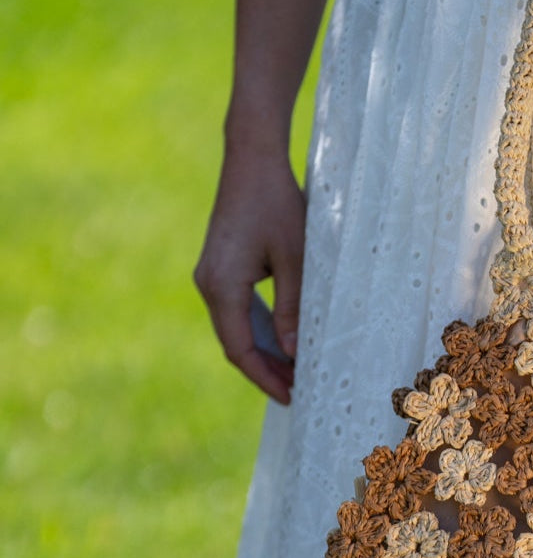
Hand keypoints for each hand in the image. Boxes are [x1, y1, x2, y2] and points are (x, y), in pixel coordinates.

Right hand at [193, 141, 305, 404]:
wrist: (252, 160)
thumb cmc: (278, 204)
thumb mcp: (295, 259)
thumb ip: (293, 307)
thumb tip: (294, 352)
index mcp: (221, 285)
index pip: (239, 348)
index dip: (265, 377)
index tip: (291, 397)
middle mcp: (208, 284)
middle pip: (235, 343)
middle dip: (265, 370)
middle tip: (299, 391)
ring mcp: (211, 275)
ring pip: (235, 328)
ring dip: (263, 352)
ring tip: (294, 373)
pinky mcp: (220, 267)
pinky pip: (237, 311)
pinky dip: (259, 331)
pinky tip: (284, 344)